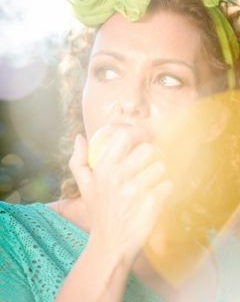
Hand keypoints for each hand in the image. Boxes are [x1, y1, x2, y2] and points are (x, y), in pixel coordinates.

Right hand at [68, 126, 171, 264]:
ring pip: (161, 166)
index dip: (138, 132)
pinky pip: (168, 184)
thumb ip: (78, 160)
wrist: (110, 244)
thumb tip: (79, 137)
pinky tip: (158, 194)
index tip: (144, 137)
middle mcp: (118, 177)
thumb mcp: (84, 186)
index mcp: (103, 169)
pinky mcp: (152, 204)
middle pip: (149, 149)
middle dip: (155, 152)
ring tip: (154, 179)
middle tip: (153, 159)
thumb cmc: (99, 211)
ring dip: (161, 171)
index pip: (124, 136)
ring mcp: (136, 191)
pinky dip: (166, 188)